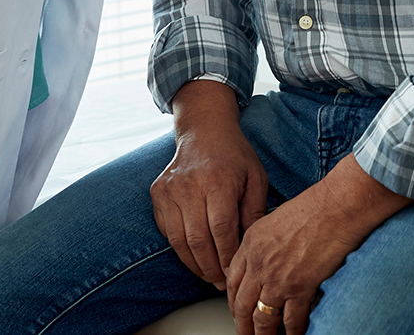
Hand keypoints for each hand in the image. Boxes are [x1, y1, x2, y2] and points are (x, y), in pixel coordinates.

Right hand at [151, 81, 269, 287]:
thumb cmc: (234, 157)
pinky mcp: (157, 193)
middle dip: (211, 268)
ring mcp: (170, 189)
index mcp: (218, 180)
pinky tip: (195, 255)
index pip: (222, 230)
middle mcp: (190, 184)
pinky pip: (167, 231)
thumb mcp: (255, 179)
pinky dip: (180, 248)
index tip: (235, 273)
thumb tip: (252, 251)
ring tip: (209, 275)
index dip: (228, 257)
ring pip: (179, 240)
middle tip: (221, 283)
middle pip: (198, 240)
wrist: (204, 131)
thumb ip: (255, 214)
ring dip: (194, 264)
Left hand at [225, 156, 409, 334]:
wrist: (337, 206)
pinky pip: (291, 322)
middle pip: (242, 304)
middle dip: (243, 325)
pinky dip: (292, 333)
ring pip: (262, 319)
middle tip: (246, 334)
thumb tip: (266, 263)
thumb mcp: (276, 219)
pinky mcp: (299, 288)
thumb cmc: (314, 207)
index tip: (237, 310)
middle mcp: (259, 262)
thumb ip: (265, 243)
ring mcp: (277, 278)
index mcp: (251, 242)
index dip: (232, 301)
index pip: (232, 280)